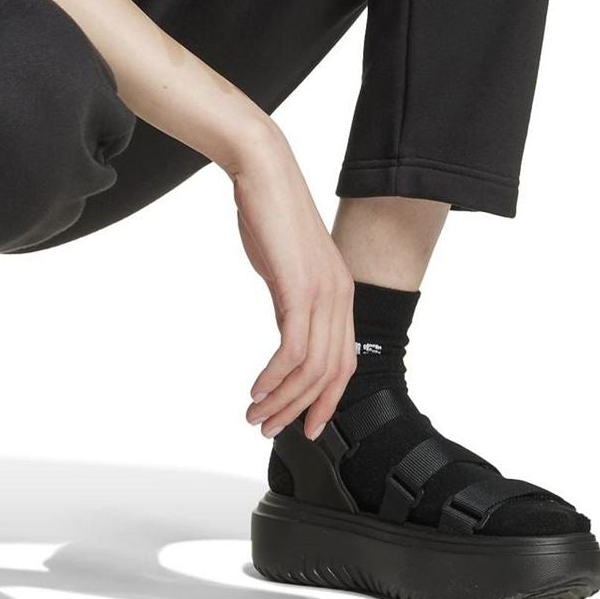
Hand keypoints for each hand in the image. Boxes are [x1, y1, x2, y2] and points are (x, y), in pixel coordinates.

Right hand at [228, 119, 354, 441]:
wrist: (263, 171)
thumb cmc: (269, 213)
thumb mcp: (286, 266)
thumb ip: (292, 301)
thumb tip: (285, 333)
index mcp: (340, 293)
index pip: (344, 362)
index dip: (326, 400)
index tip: (303, 426)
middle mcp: (340, 296)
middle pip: (330, 374)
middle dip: (298, 409)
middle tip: (267, 427)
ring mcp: (323, 293)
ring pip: (311, 369)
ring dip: (281, 399)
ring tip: (254, 415)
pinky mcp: (300, 288)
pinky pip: (293, 350)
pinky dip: (274, 377)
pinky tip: (255, 388)